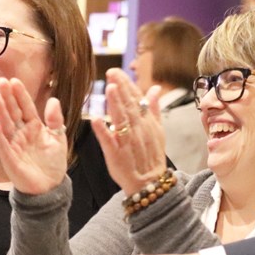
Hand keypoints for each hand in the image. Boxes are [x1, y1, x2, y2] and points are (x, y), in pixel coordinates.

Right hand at [0, 77, 67, 194]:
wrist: (50, 188)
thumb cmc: (53, 163)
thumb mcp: (58, 139)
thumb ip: (56, 120)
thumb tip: (54, 99)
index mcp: (34, 127)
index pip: (26, 107)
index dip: (21, 95)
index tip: (15, 80)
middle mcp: (21, 133)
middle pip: (13, 112)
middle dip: (8, 97)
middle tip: (2, 81)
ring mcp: (14, 144)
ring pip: (6, 125)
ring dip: (1, 111)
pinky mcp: (10, 158)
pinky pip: (3, 144)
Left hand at [90, 68, 166, 194]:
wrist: (150, 182)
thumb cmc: (151, 156)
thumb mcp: (158, 131)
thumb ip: (154, 109)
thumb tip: (156, 89)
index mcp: (147, 123)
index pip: (137, 99)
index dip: (127, 85)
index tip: (117, 72)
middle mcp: (138, 130)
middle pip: (129, 106)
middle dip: (121, 88)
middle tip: (112, 72)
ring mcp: (127, 142)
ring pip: (121, 120)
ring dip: (116, 104)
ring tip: (110, 88)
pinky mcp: (116, 155)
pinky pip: (109, 142)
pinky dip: (103, 131)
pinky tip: (96, 119)